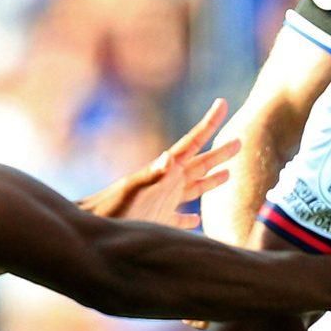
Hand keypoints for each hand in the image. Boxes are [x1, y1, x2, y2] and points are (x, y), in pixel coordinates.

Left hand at [84, 101, 238, 224]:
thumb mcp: (132, 191)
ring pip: (193, 188)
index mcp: (165, 171)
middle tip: (240, 141)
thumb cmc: (110, 211)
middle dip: (219, 153)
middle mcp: (167, 183)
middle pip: (200, 164)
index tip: (222, 103)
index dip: (209, 123)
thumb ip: (152, 175)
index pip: (192, 143)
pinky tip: (196, 219)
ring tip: (227, 174)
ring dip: (210, 180)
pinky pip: (179, 218)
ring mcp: (162, 202)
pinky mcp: (156, 221)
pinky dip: (190, 218)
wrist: (91, 228)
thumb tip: (171, 158)